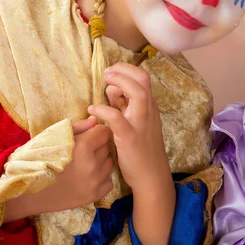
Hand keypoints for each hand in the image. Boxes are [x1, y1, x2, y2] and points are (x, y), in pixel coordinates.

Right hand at [4, 117, 113, 219]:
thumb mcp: (52, 138)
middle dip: (97, 147)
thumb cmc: (35, 160)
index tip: (88, 137)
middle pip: (107, 147)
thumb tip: (96, 121)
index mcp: (82, 147)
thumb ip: (78, 127)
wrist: (23, 191)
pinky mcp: (93, 196)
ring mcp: (94, 182)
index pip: (104, 132)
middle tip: (81, 153)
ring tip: (83, 165)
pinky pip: (108, 181)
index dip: (96, 133)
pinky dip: (100, 179)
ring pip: (109, 163)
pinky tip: (86, 178)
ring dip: (100, 162)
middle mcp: (92, 165)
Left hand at [88, 63, 170, 191]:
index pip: (143, 77)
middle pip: (142, 79)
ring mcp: (140, 123)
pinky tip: (93, 109)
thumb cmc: (142, 149)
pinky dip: (104, 109)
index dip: (126, 69)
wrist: (151, 174)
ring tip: (104, 84)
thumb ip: (127, 105)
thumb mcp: (138, 122)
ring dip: (119, 83)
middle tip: (107, 73)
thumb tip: (113, 90)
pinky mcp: (130, 137)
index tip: (111, 73)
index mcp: (149, 106)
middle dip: (123, 70)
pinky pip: (117, 117)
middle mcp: (148, 111)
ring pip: (137, 93)